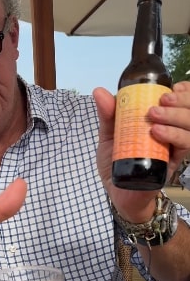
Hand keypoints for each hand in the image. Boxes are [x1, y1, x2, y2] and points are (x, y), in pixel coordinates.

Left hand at [93, 81, 189, 220]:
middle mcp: (171, 132)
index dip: (184, 92)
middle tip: (162, 99)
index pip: (181, 102)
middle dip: (181, 101)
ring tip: (155, 114)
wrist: (117, 193)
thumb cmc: (115, 162)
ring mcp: (173, 147)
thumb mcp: (109, 136)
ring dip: (176, 117)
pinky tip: (157, 132)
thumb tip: (99, 91)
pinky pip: (184, 146)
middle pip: (189, 111)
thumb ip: (107, 115)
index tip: (172, 87)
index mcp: (160, 121)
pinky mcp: (173, 163)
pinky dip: (173, 136)